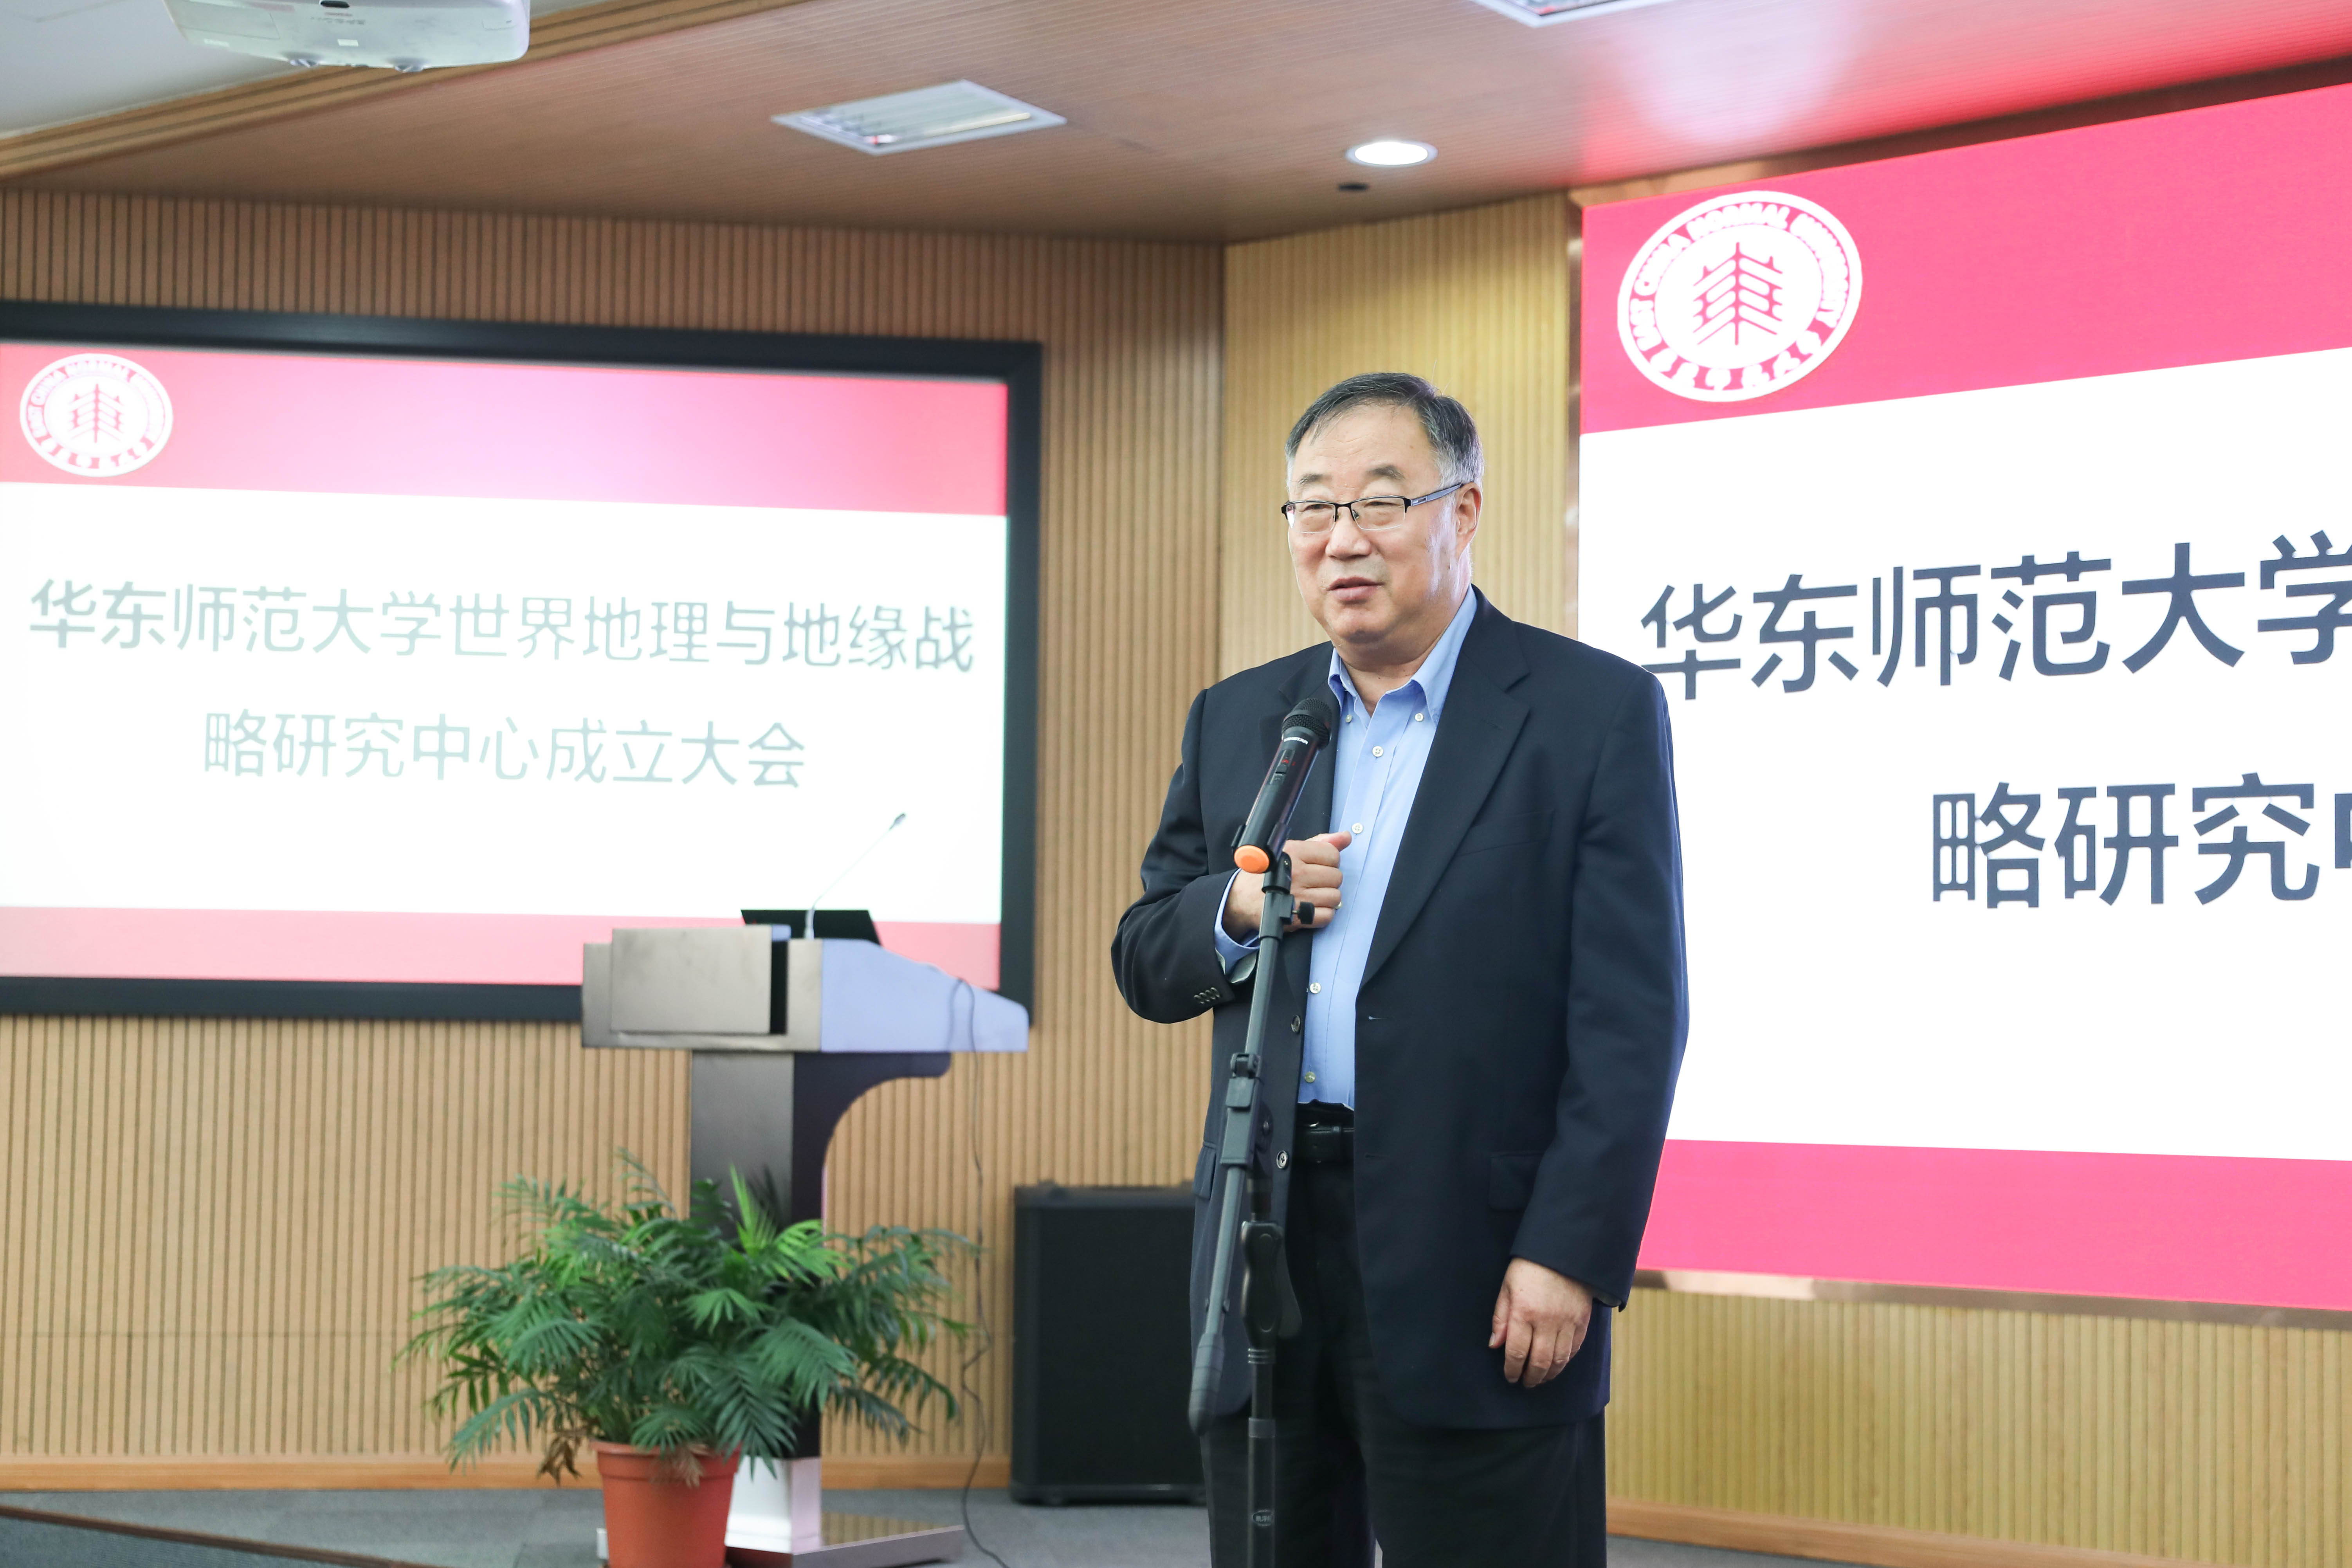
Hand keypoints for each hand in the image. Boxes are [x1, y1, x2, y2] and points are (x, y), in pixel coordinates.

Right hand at [1221, 831, 1350, 941]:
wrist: (1240, 899)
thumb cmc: (1265, 874)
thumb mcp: (1288, 850)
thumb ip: (1319, 842)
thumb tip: (1345, 837)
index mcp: (1295, 852)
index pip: (1333, 855)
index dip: (1329, 861)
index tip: (1319, 866)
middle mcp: (1297, 873)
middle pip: (1336, 877)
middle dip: (1328, 880)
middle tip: (1315, 882)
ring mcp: (1298, 896)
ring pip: (1335, 897)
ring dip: (1327, 898)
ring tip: (1314, 895)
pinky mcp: (1297, 917)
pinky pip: (1327, 916)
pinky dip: (1322, 915)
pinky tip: (1312, 909)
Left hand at [1489, 1258, 1592, 1387]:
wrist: (1563, 1250)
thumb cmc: (1529, 1267)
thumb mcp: (1507, 1287)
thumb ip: (1501, 1318)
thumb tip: (1495, 1345)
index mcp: (1523, 1313)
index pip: (1517, 1353)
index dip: (1512, 1370)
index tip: (1510, 1378)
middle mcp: (1546, 1322)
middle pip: (1539, 1362)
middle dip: (1531, 1378)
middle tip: (1526, 1383)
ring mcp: (1567, 1322)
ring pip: (1559, 1360)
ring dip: (1549, 1374)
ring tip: (1540, 1379)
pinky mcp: (1582, 1320)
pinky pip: (1574, 1349)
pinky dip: (1565, 1361)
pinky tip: (1557, 1364)